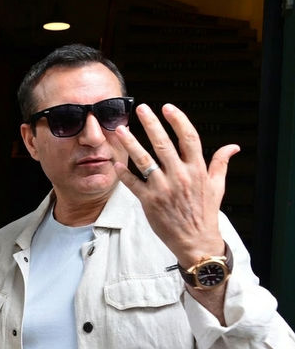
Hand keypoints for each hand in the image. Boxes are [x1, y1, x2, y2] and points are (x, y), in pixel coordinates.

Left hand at [113, 103, 239, 267]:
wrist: (195, 241)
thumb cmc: (205, 213)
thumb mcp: (217, 187)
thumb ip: (221, 163)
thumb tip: (233, 147)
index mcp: (197, 170)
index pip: (189, 138)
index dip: (178, 120)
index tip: (167, 107)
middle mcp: (180, 176)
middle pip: (163, 143)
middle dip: (151, 124)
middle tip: (141, 108)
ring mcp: (163, 189)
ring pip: (144, 160)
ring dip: (131, 143)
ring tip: (121, 130)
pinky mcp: (149, 202)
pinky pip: (133, 184)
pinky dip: (124, 173)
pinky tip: (116, 163)